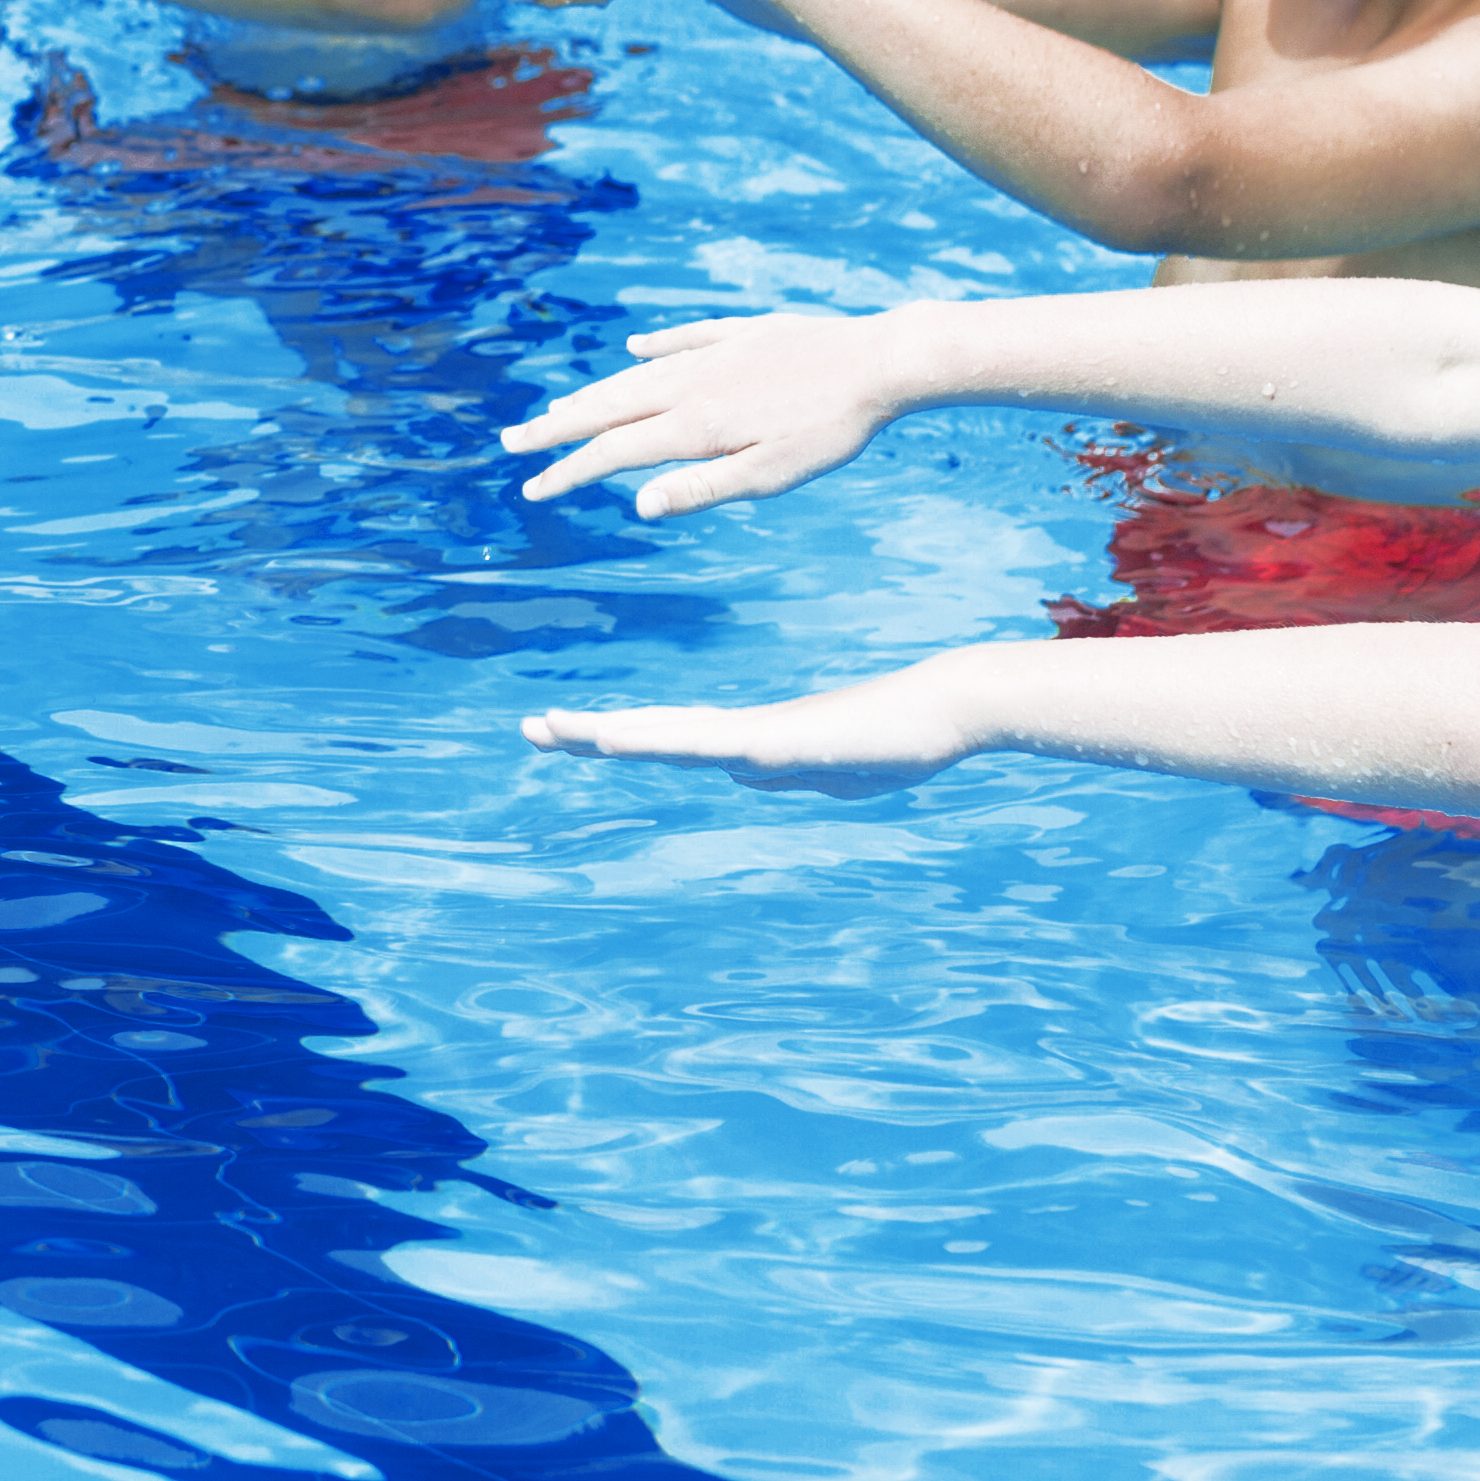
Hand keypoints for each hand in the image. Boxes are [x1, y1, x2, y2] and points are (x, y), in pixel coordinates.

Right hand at [500, 308, 904, 514]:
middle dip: (557, 425)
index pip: (613, 451)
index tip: (531, 488)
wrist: (878, 362)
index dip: (568, 471)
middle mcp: (691, 383)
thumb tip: (638, 504)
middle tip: (512, 439)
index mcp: (694, 425)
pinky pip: (683, 338)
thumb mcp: (771, 475)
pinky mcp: (742, 333)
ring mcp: (714, 353)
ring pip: (637, 373)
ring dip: (594, 391)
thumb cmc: (829, 431)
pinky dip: (653, 345)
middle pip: (609, 406)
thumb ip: (703, 489)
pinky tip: (635, 346)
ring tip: (562, 405)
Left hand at [519, 664, 971, 796]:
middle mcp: (745, 735)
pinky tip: (627, 739)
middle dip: (592, 733)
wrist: (949, 707)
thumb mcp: (829, 773)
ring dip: (611, 735)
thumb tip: (737, 773)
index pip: (670, 744)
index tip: (570, 735)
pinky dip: (664, 742)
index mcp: (753, 746)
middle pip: (654, 734)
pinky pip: (710, 743)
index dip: (619, 739)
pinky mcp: (781, 741)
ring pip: (669, 736)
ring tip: (554, 728)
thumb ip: (780, 771)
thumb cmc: (900, 735)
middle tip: (530, 727)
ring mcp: (760, 736)